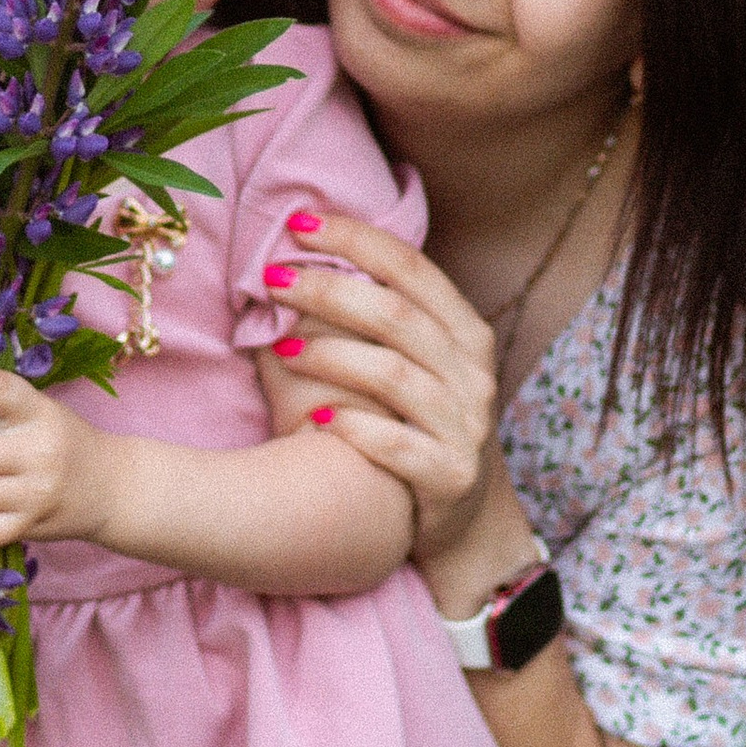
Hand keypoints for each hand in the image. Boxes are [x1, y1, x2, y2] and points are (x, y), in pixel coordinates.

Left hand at [263, 213, 502, 563]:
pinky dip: (354, 427)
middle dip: (328, 290)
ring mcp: (466, 426)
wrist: (470, 523)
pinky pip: (396, 445)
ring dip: (331, 355)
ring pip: (394, 376)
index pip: (411, 267)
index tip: (298, 223)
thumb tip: (301, 264)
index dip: (356, 239)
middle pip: (396, 316)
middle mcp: (473, 373)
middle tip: (271, 279)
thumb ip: (382, 320)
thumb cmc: (424, 426)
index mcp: (466, 332)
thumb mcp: (423, 366)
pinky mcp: (450, 477)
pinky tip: (316, 418)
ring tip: (279, 346)